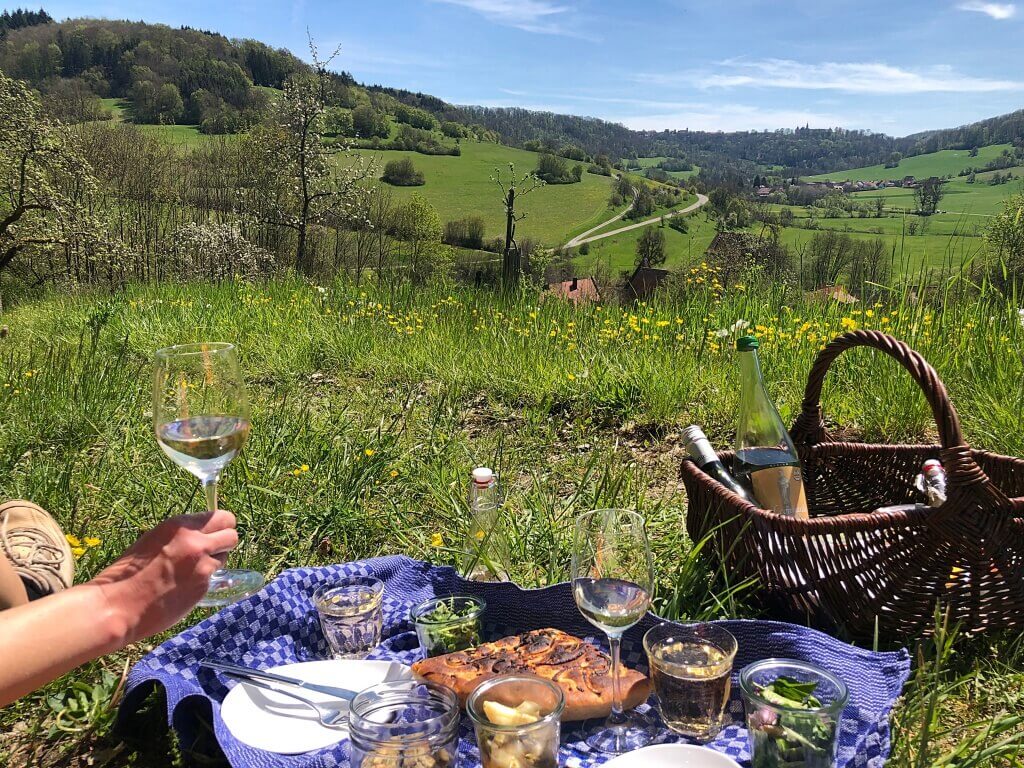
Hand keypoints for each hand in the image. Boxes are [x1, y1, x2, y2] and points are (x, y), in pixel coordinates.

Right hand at [91, 510, 238, 644]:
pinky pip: (213, 578)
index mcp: (180, 526)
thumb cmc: (128, 573)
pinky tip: (183, 587)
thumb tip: (204, 534)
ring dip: (214, 562)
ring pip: (225, 558)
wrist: (117, 606)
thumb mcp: (155, 540)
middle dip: (224, 542)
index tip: (214, 533)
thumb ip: (183, 535)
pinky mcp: (203, 587)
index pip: (221, 517)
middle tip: (211, 551)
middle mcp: (196, 543)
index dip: (221, 526)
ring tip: (190, 571)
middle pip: (232, 534)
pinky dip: (203, 581)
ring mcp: (202, 566)